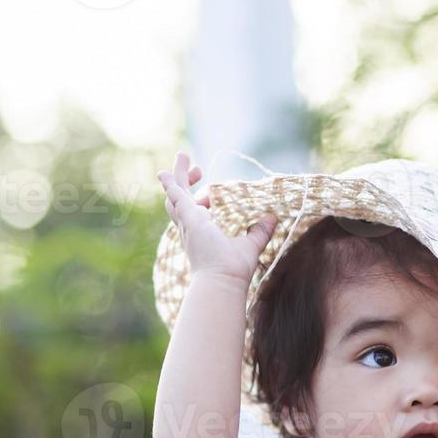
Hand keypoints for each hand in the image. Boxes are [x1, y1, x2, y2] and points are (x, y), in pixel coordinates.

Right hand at [157, 151, 278, 285]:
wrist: (223, 280)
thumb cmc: (233, 270)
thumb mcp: (250, 245)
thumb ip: (259, 231)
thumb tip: (273, 219)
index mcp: (201, 235)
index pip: (195, 212)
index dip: (202, 200)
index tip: (213, 192)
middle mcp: (190, 229)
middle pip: (180, 200)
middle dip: (185, 182)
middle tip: (195, 168)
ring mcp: (187, 223)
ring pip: (175, 195)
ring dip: (178, 177)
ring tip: (183, 157)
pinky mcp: (189, 218)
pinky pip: (175, 196)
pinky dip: (170, 184)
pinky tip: (164, 172)